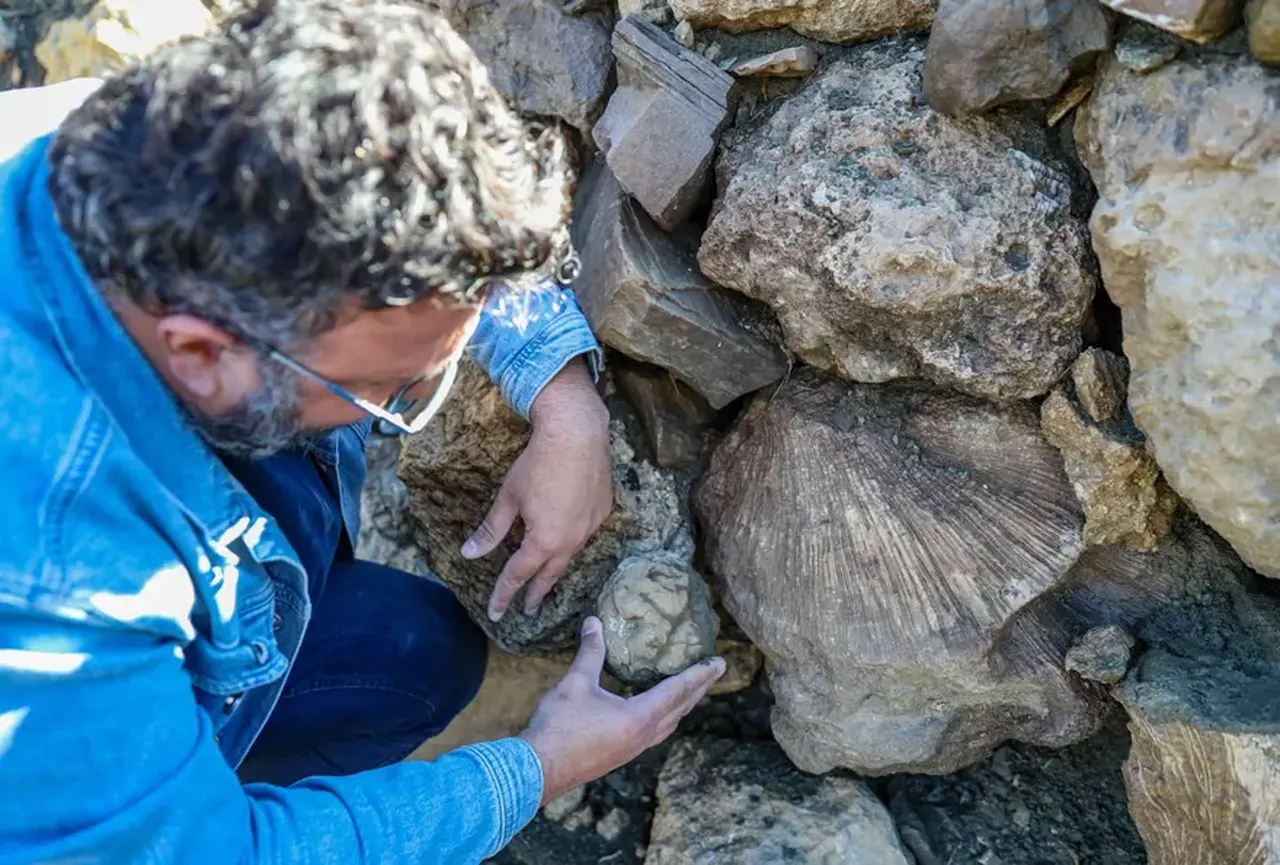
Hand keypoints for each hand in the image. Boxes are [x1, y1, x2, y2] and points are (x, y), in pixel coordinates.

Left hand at [461, 358, 612, 620]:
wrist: (577, 433)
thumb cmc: (538, 463)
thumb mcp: (508, 498)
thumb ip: (491, 530)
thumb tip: (470, 554)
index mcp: (544, 541)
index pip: (519, 575)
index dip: (505, 594)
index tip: (496, 612)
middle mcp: (571, 541)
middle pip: (549, 575)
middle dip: (535, 594)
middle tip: (527, 610)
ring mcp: (590, 528)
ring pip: (569, 558)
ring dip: (554, 571)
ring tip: (546, 581)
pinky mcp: (602, 512)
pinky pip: (584, 537)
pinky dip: (571, 545)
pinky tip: (566, 541)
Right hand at [520, 617, 725, 803]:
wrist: (539, 769)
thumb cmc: (560, 726)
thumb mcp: (576, 683)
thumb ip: (590, 652)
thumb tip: (594, 622)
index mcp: (640, 716)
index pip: (677, 690)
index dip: (699, 674)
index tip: (719, 662)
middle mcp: (643, 735)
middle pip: (680, 708)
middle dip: (698, 688)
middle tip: (714, 671)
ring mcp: (633, 748)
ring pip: (669, 724)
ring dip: (683, 705)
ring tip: (690, 690)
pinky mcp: (621, 755)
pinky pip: (655, 733)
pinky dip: (665, 717)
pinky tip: (654, 712)